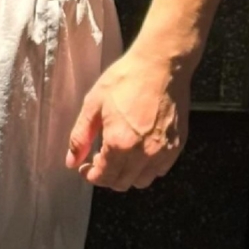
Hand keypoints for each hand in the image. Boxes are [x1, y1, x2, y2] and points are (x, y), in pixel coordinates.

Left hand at [65, 37, 191, 190]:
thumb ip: (81, 136)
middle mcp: (143, 154)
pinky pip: (160, 170)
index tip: (85, 167)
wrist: (161, 64)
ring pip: (142, 181)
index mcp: (120, 143)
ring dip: (128, 175)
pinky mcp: (177, 145)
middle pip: (122, 183)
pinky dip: (148, 168)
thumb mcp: (94, 103)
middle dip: (107, 176)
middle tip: (99, 159)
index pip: (103, 176)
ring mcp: (163, 151)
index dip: (91, 175)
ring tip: (120, 156)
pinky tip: (140, 150)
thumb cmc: (126, 79)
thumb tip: (72, 161)